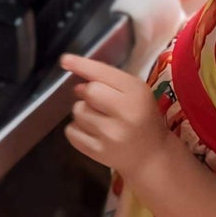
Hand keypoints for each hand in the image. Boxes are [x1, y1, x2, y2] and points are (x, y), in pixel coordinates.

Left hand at [61, 54, 169, 182]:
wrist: (150, 156)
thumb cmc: (143, 118)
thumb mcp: (137, 92)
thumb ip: (110, 81)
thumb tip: (77, 85)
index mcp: (136, 93)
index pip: (102, 74)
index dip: (81, 65)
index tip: (65, 60)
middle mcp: (124, 113)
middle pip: (89, 91)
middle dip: (87, 92)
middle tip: (97, 100)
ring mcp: (109, 135)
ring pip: (78, 111)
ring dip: (83, 111)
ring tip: (98, 118)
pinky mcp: (97, 152)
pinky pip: (71, 132)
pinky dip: (76, 128)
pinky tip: (92, 131)